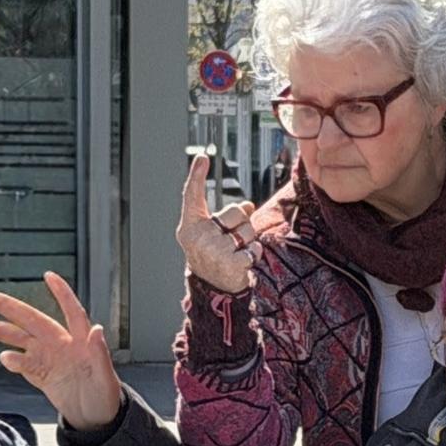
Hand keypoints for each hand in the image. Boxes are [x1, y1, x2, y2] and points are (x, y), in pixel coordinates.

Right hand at [0, 271, 122, 431]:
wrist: (97, 421)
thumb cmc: (106, 397)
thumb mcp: (106, 377)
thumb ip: (100, 353)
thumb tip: (97, 329)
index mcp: (82, 343)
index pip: (72, 311)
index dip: (62, 293)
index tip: (49, 275)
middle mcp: (64, 347)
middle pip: (37, 323)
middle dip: (15, 310)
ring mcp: (52, 361)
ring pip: (27, 342)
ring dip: (10, 333)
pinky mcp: (44, 377)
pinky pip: (26, 366)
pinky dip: (15, 362)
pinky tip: (4, 357)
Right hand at [178, 155, 260, 292]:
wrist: (212, 288)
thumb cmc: (213, 254)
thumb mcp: (212, 233)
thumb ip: (226, 216)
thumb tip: (248, 204)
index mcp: (190, 225)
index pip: (192, 196)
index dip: (196, 175)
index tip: (202, 157)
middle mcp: (198, 236)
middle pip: (236, 212)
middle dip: (242, 224)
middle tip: (231, 241)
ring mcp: (213, 250)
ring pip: (249, 231)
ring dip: (249, 242)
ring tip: (236, 253)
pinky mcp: (230, 263)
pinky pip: (254, 249)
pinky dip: (254, 255)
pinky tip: (242, 264)